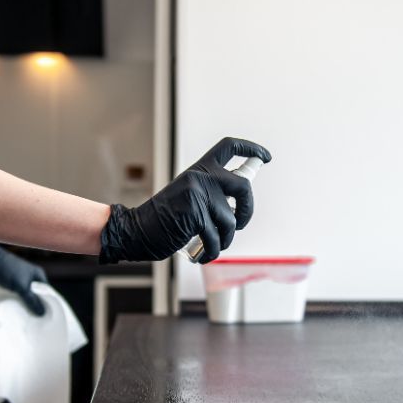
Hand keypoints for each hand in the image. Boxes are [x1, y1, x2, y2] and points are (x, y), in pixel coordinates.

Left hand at [0, 239, 47, 315]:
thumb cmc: (6, 269)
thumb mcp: (21, 286)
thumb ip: (31, 300)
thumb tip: (42, 313)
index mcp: (38, 275)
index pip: (47, 293)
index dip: (47, 305)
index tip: (47, 318)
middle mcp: (30, 278)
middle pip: (35, 296)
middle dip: (34, 307)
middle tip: (35, 322)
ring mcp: (19, 282)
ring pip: (24, 298)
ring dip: (23, 306)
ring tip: (25, 320)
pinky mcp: (8, 286)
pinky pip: (15, 298)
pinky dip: (15, 304)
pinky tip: (14, 313)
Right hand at [99, 137, 271, 264]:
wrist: (138, 230)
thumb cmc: (166, 218)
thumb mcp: (189, 194)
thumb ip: (211, 191)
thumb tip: (241, 202)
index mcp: (200, 168)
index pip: (229, 147)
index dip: (251, 149)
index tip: (265, 156)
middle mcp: (200, 177)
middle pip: (243, 186)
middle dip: (248, 209)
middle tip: (240, 222)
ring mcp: (198, 196)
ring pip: (231, 220)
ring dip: (226, 238)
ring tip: (214, 244)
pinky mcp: (196, 216)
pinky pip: (217, 238)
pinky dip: (213, 251)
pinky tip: (204, 254)